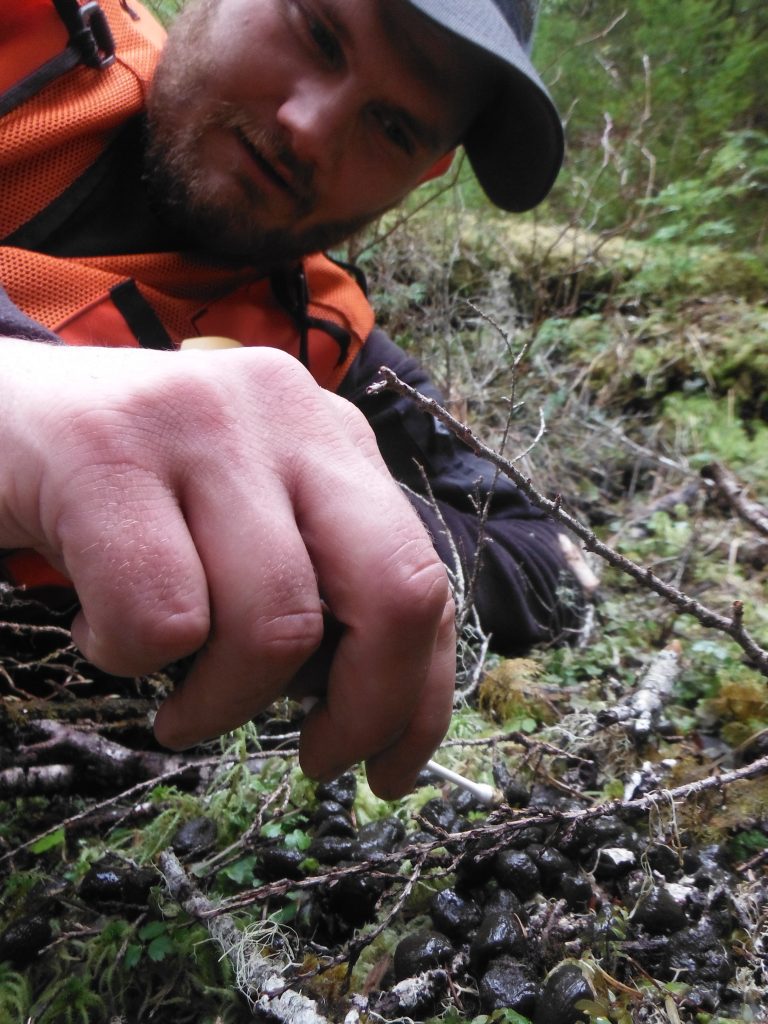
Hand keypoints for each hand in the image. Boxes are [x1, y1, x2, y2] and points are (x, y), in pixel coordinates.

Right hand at [1, 339, 455, 796]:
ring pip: (273, 624)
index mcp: (330, 437)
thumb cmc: (124, 491)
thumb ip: (316, 579)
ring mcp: (200, 423)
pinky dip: (126, 657)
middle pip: (392, 591)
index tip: (389, 770)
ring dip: (219, 702)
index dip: (418, 696)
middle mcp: (286, 412)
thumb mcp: (243, 523)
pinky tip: (95, 624)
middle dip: (365, 709)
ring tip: (170, 691)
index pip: (422, 578)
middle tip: (314, 760)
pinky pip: (162, 618)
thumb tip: (368, 703)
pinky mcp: (106, 449)